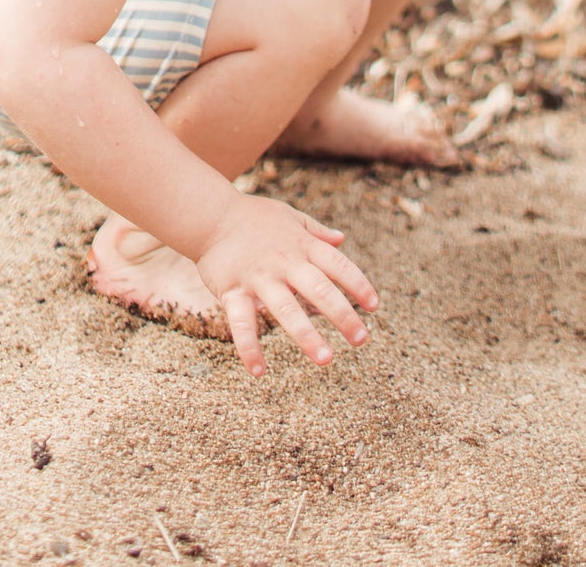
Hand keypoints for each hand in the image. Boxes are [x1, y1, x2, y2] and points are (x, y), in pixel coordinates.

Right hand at [196, 190, 378, 376]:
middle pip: (319, 289)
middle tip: (362, 340)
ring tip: (326, 359)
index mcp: (302, 244)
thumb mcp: (290, 216)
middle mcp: (285, 262)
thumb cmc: (253, 216)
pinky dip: (249, 347)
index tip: (375, 307)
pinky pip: (241, 322)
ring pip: (286, 309)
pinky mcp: (233, 290)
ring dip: (306, 336)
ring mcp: (259, 277)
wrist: (210, 214)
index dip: (358, 285)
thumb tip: (341, 239)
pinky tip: (259, 371)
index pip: (338, 265)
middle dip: (342, 315)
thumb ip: (316, 231)